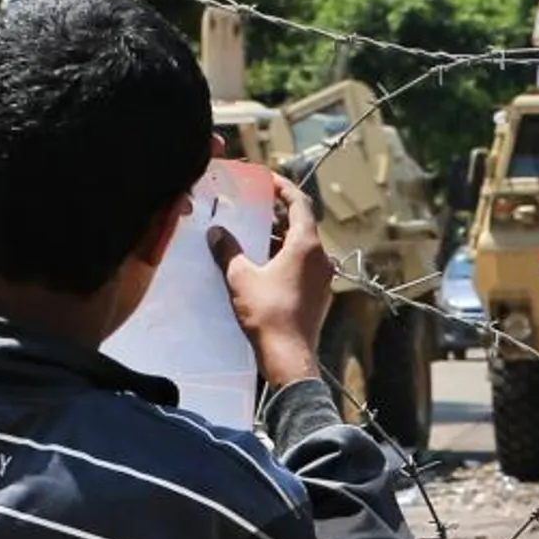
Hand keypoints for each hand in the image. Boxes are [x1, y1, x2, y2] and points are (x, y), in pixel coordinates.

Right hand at [207, 174, 333, 387]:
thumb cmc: (268, 314)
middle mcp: (320, 258)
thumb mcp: (241, 278)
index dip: (284, 188)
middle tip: (256, 206)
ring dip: (280, 238)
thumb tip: (216, 233)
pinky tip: (263, 264)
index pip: (300, 204)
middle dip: (279, 214)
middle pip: (302, 224)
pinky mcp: (318, 295)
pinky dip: (285, 257)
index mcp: (306, 245)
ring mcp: (322, 278)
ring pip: (302, 247)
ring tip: (254, 234)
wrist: (289, 357)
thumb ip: (228, 251)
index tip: (268, 180)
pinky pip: (303, 266)